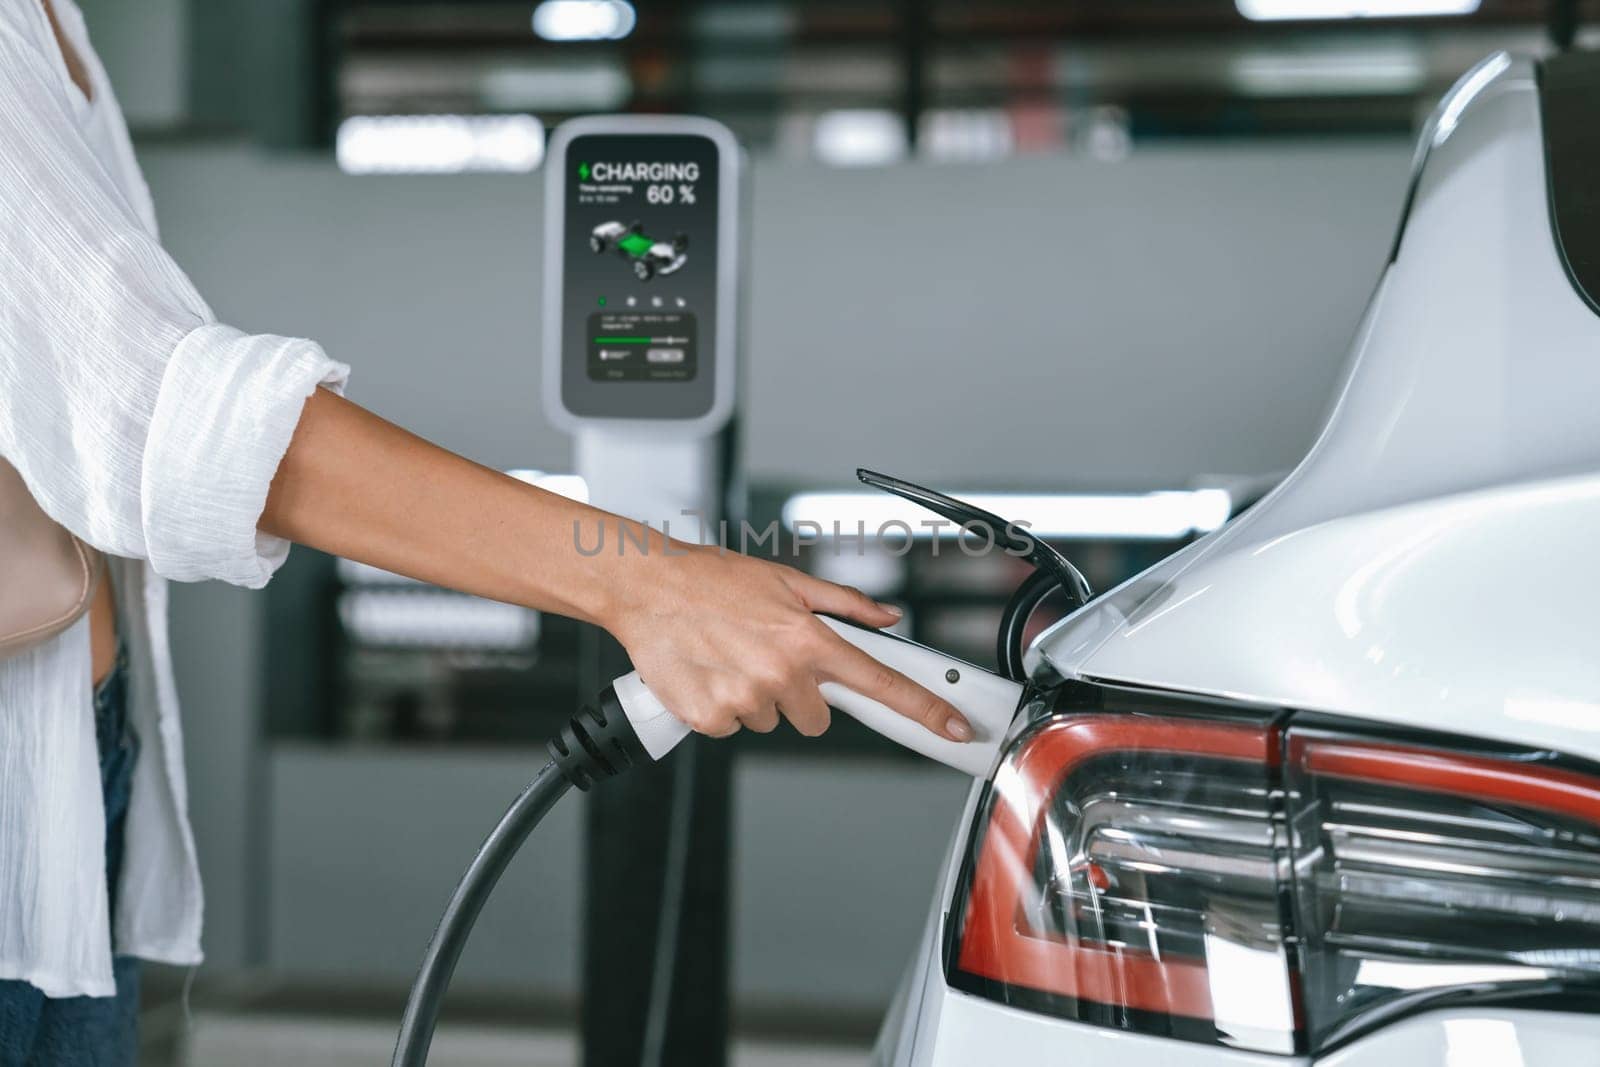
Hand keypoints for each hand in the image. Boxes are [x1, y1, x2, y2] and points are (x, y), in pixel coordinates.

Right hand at [602, 543, 972, 742]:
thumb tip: (887, 617)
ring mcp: (745, 699)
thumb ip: (843, 605)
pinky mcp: (710, 717)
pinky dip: (723, 707)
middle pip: (817, 716)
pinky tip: (710, 673)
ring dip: (758, 698)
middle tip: (769, 660)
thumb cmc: (711, 579)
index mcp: (808, 639)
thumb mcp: (787, 581)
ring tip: (731, 658)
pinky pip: (733, 727)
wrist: (646, 587)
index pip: (881, 683)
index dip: (925, 709)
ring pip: (772, 721)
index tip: (955, 728)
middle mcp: (782, 673)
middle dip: (800, 695)